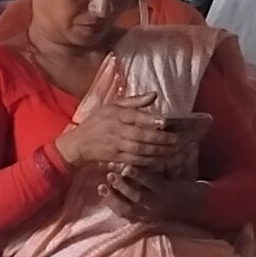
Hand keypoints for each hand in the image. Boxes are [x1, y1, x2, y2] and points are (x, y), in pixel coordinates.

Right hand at [55, 91, 171, 169]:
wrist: (79, 143)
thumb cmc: (97, 121)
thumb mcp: (112, 106)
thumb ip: (134, 101)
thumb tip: (154, 94)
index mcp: (115, 114)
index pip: (135, 116)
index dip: (150, 120)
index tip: (166, 122)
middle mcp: (116, 130)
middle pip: (140, 135)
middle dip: (159, 139)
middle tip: (176, 139)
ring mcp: (116, 145)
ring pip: (140, 150)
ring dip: (158, 151)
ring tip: (174, 150)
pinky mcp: (116, 158)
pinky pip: (135, 161)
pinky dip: (149, 161)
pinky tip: (162, 160)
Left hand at [101, 166, 203, 223]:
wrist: (191, 208)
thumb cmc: (185, 186)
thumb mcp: (187, 173)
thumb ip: (185, 159)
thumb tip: (190, 142)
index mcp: (168, 191)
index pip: (153, 183)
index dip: (140, 176)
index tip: (127, 167)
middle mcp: (157, 204)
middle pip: (138, 197)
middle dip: (123, 186)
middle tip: (109, 174)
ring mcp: (148, 214)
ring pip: (129, 208)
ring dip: (114, 198)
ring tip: (101, 186)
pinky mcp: (142, 218)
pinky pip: (125, 215)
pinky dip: (113, 206)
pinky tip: (103, 195)